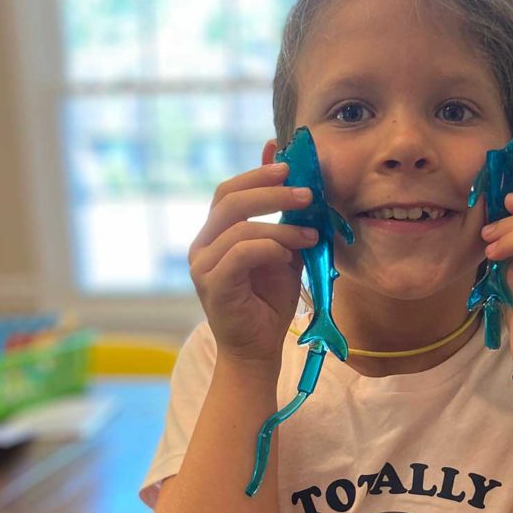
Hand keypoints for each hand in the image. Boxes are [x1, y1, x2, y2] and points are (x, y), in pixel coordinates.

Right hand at [189, 162, 318, 366]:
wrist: (258, 349)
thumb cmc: (269, 303)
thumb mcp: (284, 253)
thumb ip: (285, 221)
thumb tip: (297, 182)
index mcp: (215, 234)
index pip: (228, 191)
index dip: (256, 173)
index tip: (287, 163)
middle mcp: (202, 246)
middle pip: (229, 199)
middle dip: (271, 190)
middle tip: (306, 192)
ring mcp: (203, 265)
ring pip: (240, 226)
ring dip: (281, 227)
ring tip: (310, 236)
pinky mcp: (213, 284)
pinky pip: (241, 252)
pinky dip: (270, 249)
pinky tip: (288, 258)